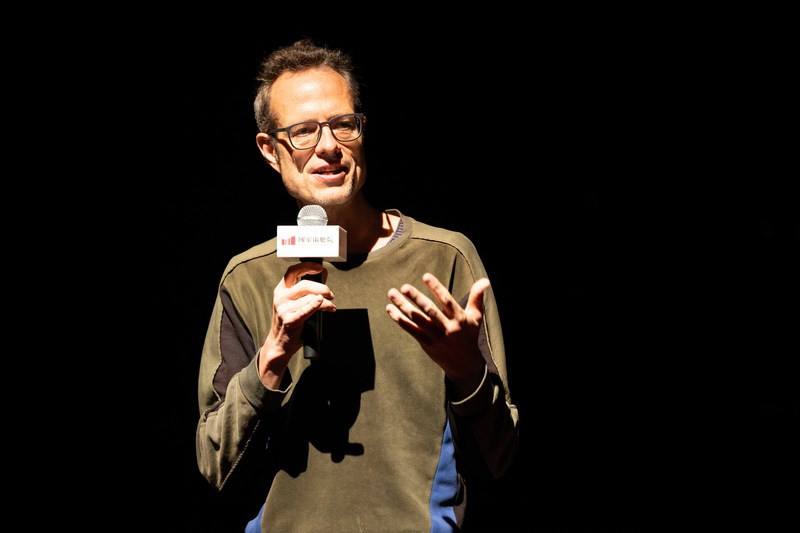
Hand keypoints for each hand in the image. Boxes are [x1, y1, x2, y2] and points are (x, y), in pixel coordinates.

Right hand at [258, 262, 335, 387]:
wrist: (279, 344)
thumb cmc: (289, 322)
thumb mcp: (293, 303)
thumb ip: (305, 290)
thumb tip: (323, 276)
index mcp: (280, 290)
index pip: (292, 271)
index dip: (307, 267)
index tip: (319, 268)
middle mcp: (280, 298)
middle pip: (305, 285)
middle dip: (322, 288)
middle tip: (331, 294)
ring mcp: (284, 309)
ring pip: (311, 298)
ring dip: (326, 301)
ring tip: (331, 306)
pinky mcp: (290, 320)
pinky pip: (308, 309)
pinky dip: (320, 306)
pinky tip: (328, 307)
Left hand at [386, 273, 488, 395]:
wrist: (464, 365)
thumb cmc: (469, 335)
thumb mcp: (476, 318)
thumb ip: (477, 298)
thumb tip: (485, 280)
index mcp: (460, 319)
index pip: (447, 301)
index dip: (436, 288)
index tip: (426, 276)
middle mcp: (447, 328)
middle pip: (430, 311)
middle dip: (417, 298)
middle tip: (405, 287)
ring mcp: (435, 337)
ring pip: (417, 319)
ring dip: (403, 306)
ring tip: (392, 294)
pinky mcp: (426, 343)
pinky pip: (411, 329)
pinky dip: (400, 319)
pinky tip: (390, 309)